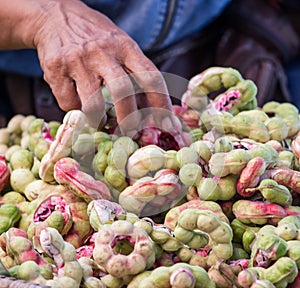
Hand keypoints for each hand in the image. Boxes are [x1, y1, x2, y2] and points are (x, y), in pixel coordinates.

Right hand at [33, 0, 172, 133]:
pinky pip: (68, 103)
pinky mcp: (56, 69)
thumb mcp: (120, 44)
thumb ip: (134, 70)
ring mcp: (78, 60)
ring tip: (99, 122)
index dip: (162, 104)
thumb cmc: (95, 36)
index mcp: (125, 46)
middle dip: (129, 119)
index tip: (169, 125)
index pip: (151, 77)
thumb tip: (151, 106)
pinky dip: (76, 111)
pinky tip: (78, 104)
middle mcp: (103, 52)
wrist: (54, 15)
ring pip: (93, 103)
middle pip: (123, 92)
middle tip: (131, 132)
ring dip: (98, 120)